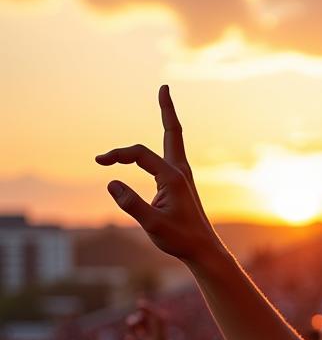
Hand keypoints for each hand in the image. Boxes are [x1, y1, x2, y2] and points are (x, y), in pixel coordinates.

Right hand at [96, 86, 220, 266]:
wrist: (205, 251)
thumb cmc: (181, 240)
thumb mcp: (153, 225)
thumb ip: (132, 205)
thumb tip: (111, 183)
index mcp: (173, 177)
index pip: (139, 154)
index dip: (117, 154)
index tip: (99, 161)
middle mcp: (181, 172)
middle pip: (172, 133)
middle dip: (166, 110)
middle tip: (164, 88)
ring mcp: (183, 178)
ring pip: (172, 142)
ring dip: (166, 122)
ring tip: (164, 102)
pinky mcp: (181, 185)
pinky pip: (170, 156)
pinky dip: (163, 143)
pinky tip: (161, 144)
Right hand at [125, 300, 173, 339]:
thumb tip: (129, 338)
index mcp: (159, 336)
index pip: (157, 319)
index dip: (150, 310)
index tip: (141, 304)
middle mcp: (158, 334)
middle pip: (153, 318)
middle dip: (146, 310)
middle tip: (139, 304)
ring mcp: (155, 337)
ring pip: (148, 323)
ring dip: (140, 320)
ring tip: (131, 322)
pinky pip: (145, 329)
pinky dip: (139, 325)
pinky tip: (134, 325)